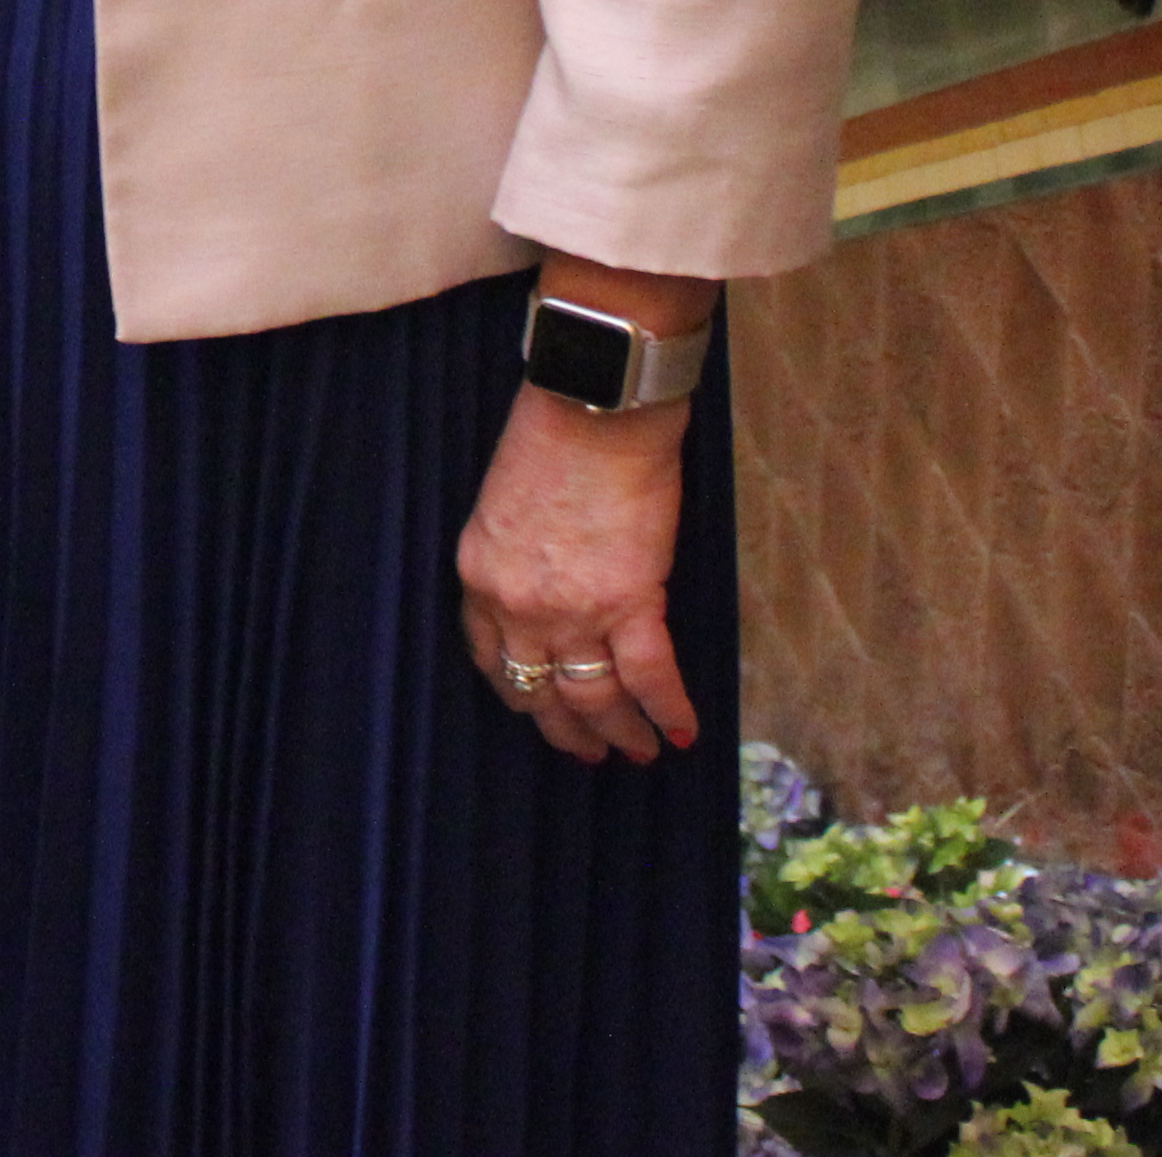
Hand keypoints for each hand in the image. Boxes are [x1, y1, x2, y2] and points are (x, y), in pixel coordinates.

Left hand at [456, 376, 698, 766]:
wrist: (595, 408)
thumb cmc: (551, 435)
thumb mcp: (504, 504)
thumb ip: (516, 557)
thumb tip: (549, 587)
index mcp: (480, 576)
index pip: (491, 657)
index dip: (518, 691)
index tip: (538, 707)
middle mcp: (517, 606)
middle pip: (537, 691)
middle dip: (566, 728)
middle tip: (588, 750)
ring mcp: (571, 610)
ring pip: (592, 696)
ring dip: (618, 733)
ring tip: (638, 752)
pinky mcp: (628, 601)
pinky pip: (648, 674)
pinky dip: (667, 709)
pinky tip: (681, 733)